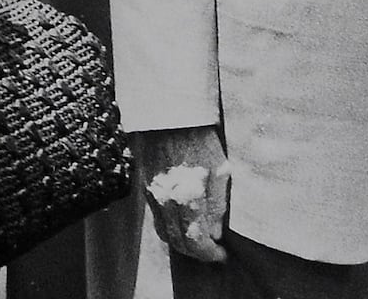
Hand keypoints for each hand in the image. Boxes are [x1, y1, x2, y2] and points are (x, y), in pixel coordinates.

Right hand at [138, 126, 229, 262]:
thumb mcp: (220, 170)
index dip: (210, 253)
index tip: (222, 254)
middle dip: (196, 253)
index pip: (196, 241)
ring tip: (197, 240)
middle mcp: (166, 200)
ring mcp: (153, 193)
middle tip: (211, 252)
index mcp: (187, 197)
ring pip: (163, 232)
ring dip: (181, 242)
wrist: (171, 114)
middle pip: (177, 242)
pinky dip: (168, 226)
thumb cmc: (201, 138)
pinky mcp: (145, 184)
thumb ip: (217, 205)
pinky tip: (181, 221)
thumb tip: (215, 232)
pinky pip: (155, 216)